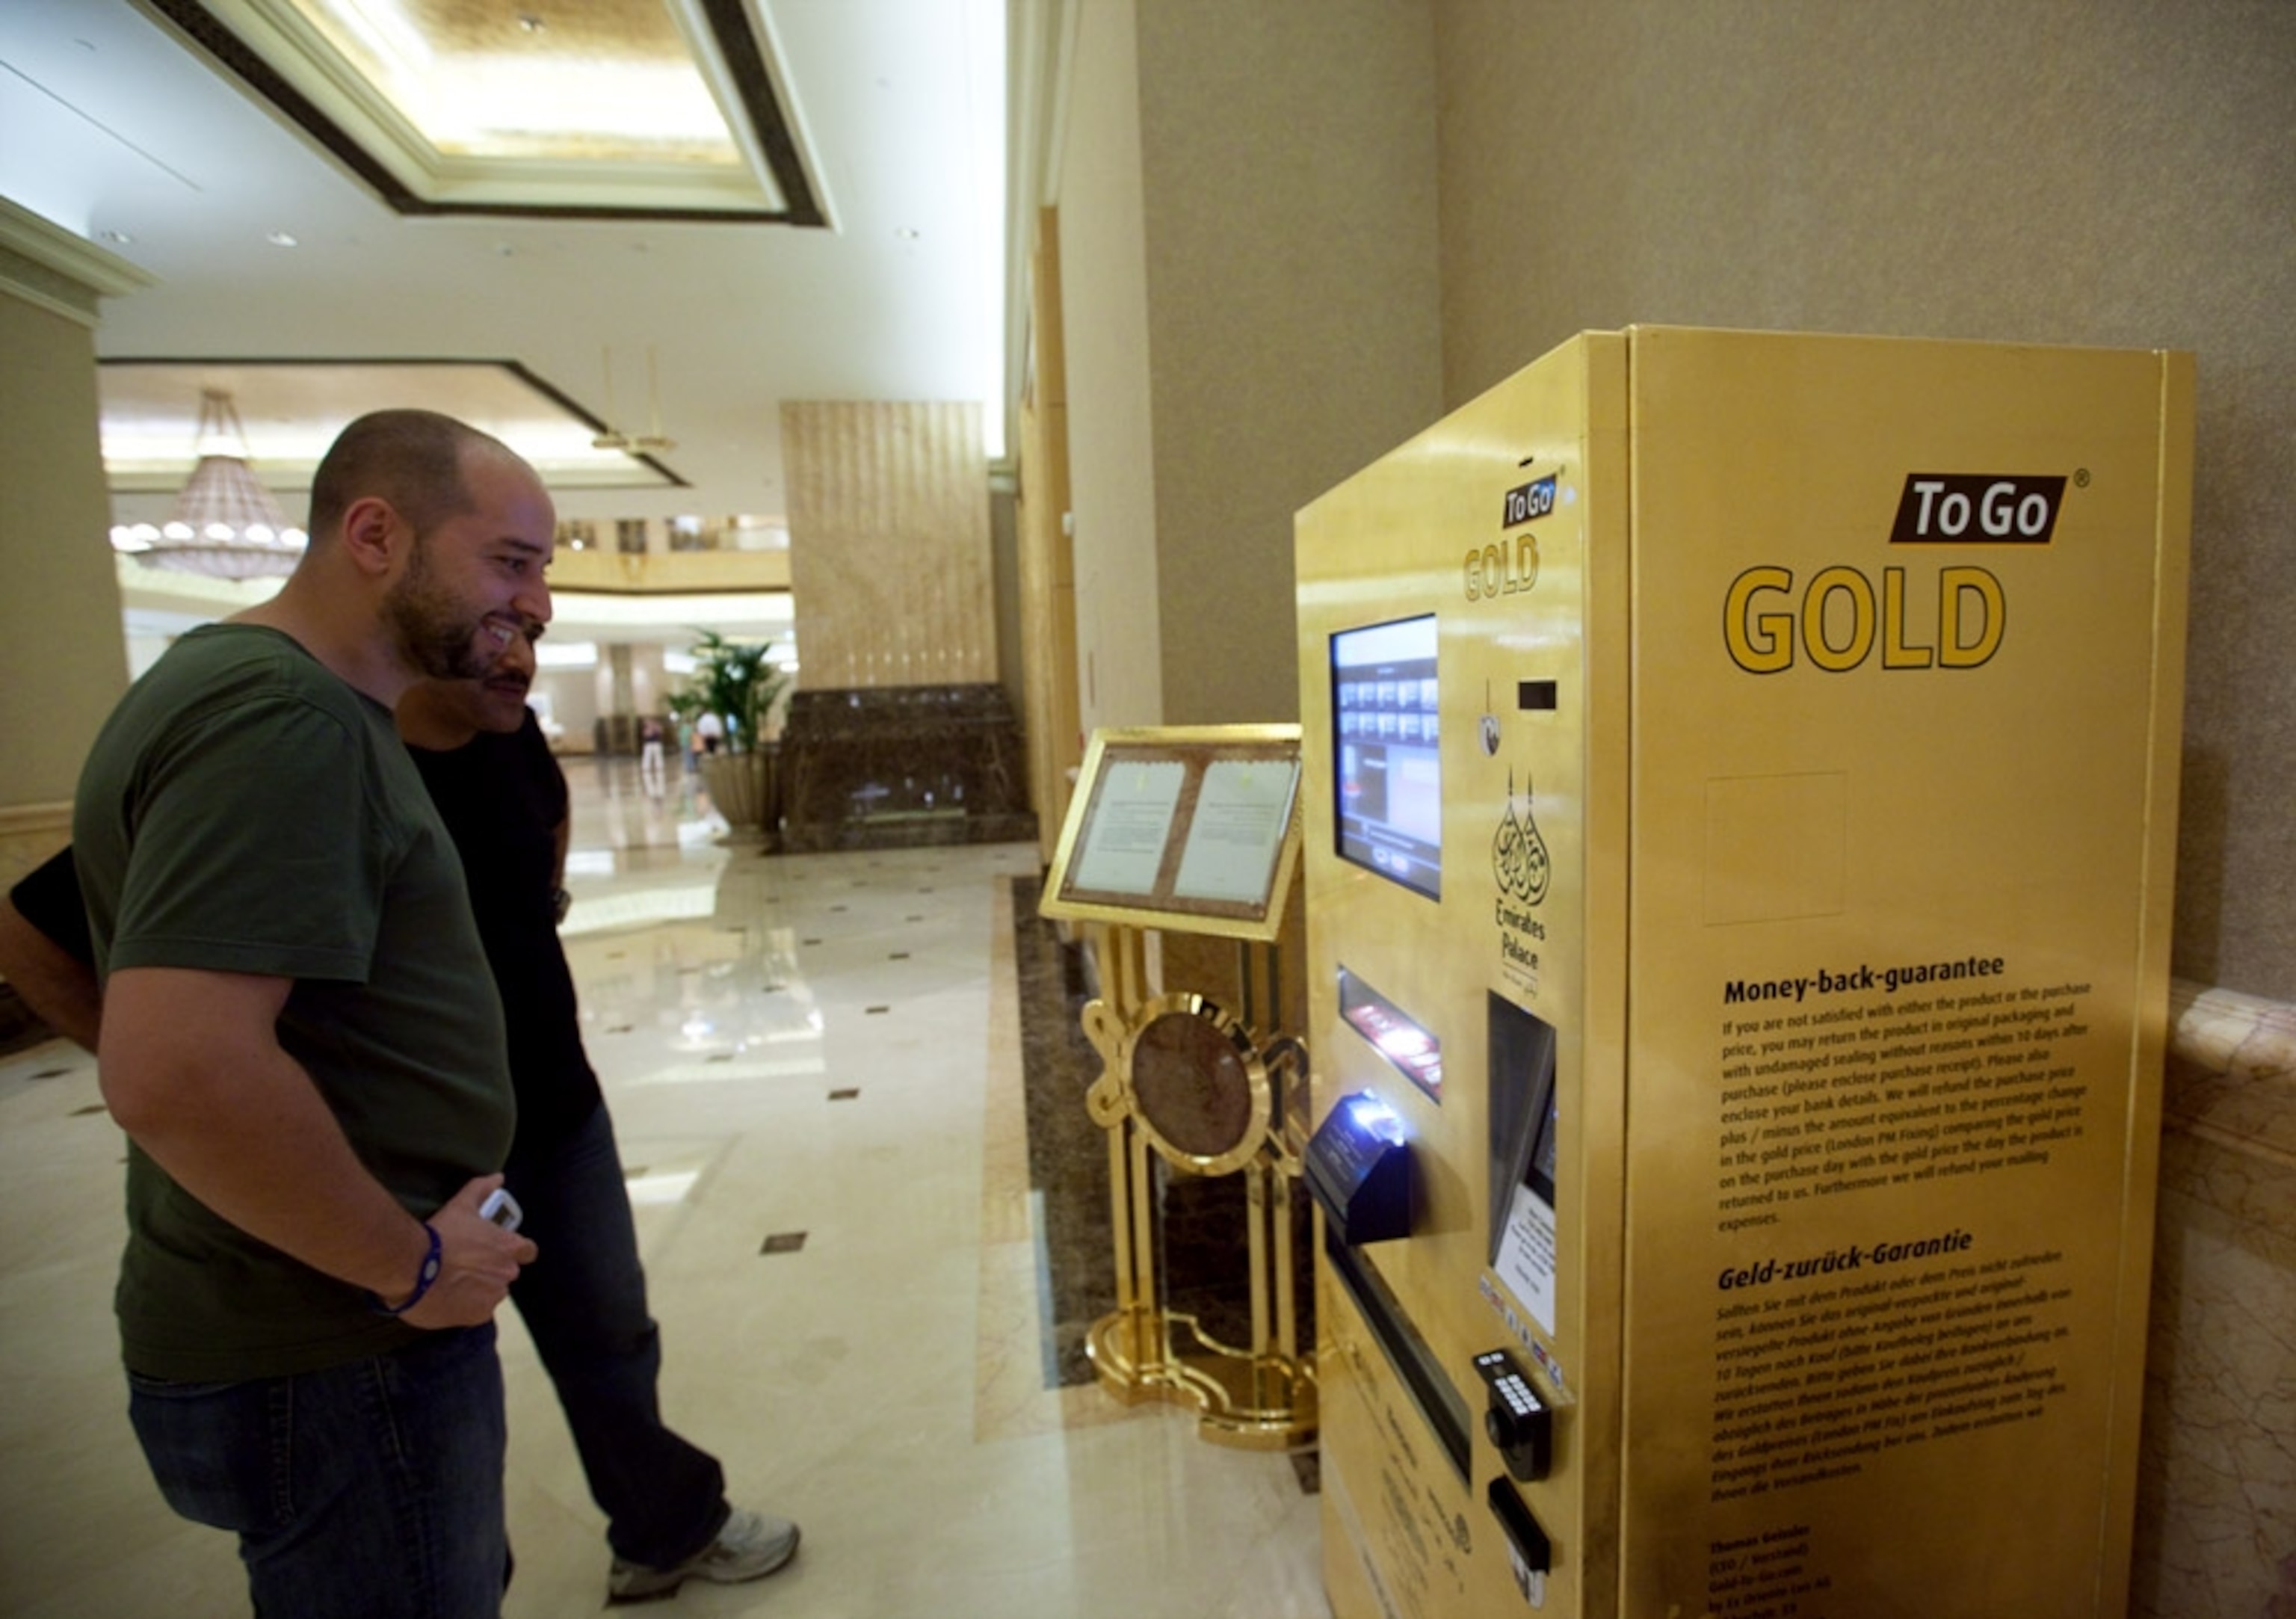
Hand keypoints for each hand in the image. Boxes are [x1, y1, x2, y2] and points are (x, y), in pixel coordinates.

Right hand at [401, 1173, 538, 1328]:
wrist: (413, 1268)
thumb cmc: (440, 1235)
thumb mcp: (461, 1206)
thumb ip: (481, 1190)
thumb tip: (498, 1177)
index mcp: (508, 1248)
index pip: (528, 1251)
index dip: (517, 1251)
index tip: (501, 1251)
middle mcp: (507, 1273)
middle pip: (506, 1273)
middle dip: (491, 1270)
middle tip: (465, 1266)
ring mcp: (493, 1296)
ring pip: (492, 1293)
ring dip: (480, 1289)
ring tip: (453, 1283)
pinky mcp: (477, 1315)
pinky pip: (478, 1311)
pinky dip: (467, 1307)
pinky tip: (449, 1299)